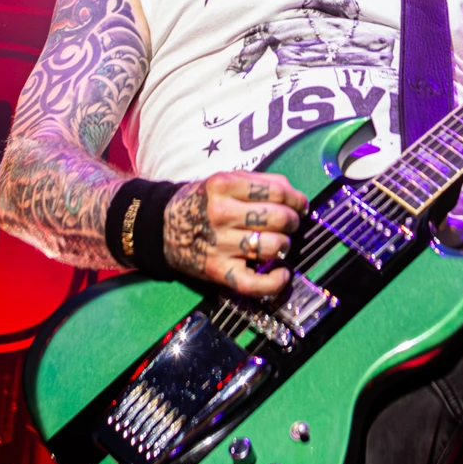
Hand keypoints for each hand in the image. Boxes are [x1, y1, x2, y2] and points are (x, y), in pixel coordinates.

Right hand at [162, 171, 308, 296]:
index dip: (297, 199)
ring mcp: (219, 244)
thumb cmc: (202, 202)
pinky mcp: (218, 271)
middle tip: (289, 225)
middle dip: (292, 222)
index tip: (300, 205)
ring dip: (284, 246)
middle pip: (278, 219)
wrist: (162, 227)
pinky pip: (254, 283)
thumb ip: (259, 182)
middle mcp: (222, 213)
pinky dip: (274, 282)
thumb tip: (296, 197)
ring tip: (279, 244)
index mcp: (224, 185)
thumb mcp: (223, 180)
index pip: (277, 191)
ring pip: (272, 246)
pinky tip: (281, 273)